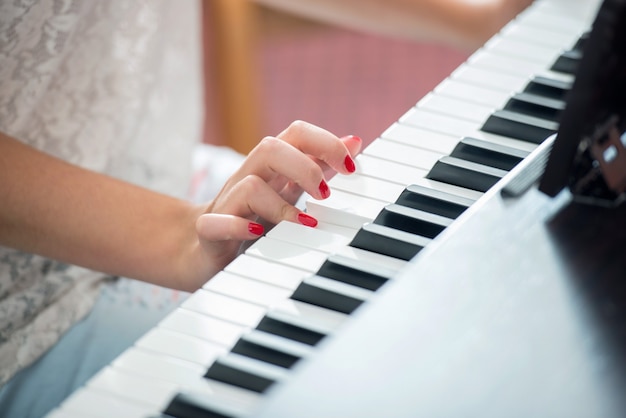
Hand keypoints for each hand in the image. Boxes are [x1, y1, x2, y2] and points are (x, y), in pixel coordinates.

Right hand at [184, 121, 361, 287]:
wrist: (204, 250)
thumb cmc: (253, 216)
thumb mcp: (289, 189)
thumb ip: (320, 166)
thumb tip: (354, 141)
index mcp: (270, 166)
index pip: (296, 133)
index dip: (326, 142)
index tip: (352, 168)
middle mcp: (248, 177)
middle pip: (270, 148)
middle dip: (305, 167)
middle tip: (325, 195)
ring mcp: (227, 204)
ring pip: (248, 185)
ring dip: (281, 205)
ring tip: (304, 224)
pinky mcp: (210, 232)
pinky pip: (216, 223)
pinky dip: (239, 228)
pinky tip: (260, 236)